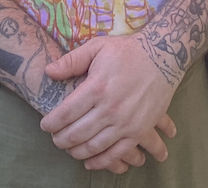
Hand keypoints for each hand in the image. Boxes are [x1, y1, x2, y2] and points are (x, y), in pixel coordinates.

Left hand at [40, 35, 178, 171]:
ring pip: (94, 147)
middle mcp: (109, 108)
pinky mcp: (138, 131)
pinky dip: (100, 162)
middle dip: (61, 140)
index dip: (52, 122)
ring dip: (77, 152)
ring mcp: (125, 123)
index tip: (45, 125)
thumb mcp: (98, 47)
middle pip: (77, 133)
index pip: (66, 113)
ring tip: (69, 149)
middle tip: (54, 139)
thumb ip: (72, 61)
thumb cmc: (127, 51)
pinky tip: (90, 162)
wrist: (162, 57)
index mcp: (96, 87)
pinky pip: (116, 154)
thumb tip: (48, 71)